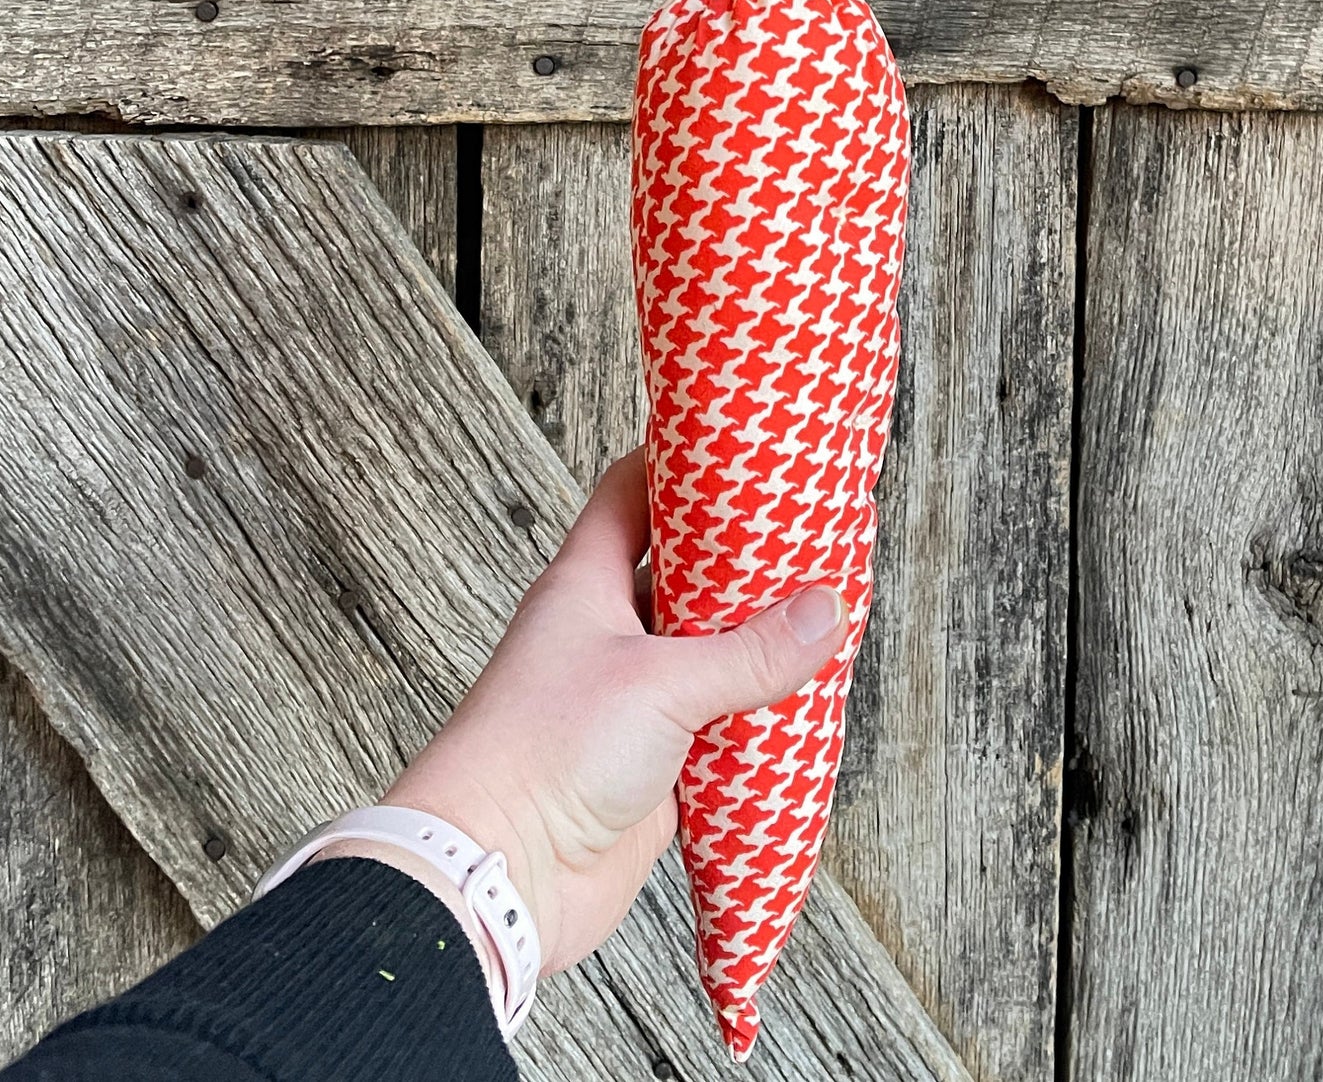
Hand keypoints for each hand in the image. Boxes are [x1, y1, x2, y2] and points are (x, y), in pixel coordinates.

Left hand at [355, 447, 847, 973]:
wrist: (497, 877)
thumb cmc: (542, 754)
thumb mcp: (660, 683)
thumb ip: (749, 651)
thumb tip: (825, 612)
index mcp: (585, 585)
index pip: (630, 494)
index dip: (678, 462)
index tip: (740, 444)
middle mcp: (606, 636)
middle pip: (682, 575)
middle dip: (741, 559)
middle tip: (808, 534)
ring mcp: (629, 702)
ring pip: (705, 654)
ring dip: (756, 643)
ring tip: (823, 614)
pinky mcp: (650, 767)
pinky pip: (716, 727)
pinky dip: (756, 717)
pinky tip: (803, 704)